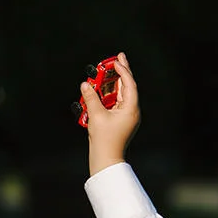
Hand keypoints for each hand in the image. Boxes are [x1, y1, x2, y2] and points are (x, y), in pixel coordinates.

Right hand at [82, 51, 139, 175]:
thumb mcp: (95, 116)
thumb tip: (85, 84)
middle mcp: (132, 111)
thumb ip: (91, 98)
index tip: (116, 61)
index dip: (123, 71)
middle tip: (118, 58)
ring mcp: (127, 116)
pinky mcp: (120, 120)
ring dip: (114, 83)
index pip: (129, 84)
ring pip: (122, 94)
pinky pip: (117, 102)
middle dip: (121, 72)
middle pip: (127, 87)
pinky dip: (110, 94)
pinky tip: (103, 88)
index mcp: (131, 109)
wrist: (106, 159)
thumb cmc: (104, 141)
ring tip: (107, 71)